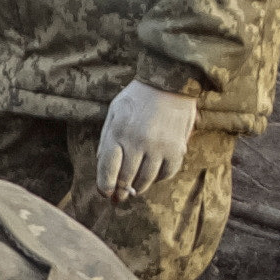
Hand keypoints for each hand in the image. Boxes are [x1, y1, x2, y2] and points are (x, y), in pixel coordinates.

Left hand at [91, 79, 200, 201]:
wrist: (169, 82)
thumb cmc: (138, 98)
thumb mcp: (114, 112)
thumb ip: (106, 139)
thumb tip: (103, 167)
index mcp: (119, 133)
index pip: (108, 170)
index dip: (105, 186)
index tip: (106, 193)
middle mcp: (138, 142)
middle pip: (126, 179)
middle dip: (120, 191)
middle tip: (119, 197)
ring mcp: (159, 147)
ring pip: (146, 180)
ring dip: (138, 188)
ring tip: (134, 188)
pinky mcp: (177, 149)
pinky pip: (166, 174)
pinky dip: (158, 178)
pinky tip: (154, 174)